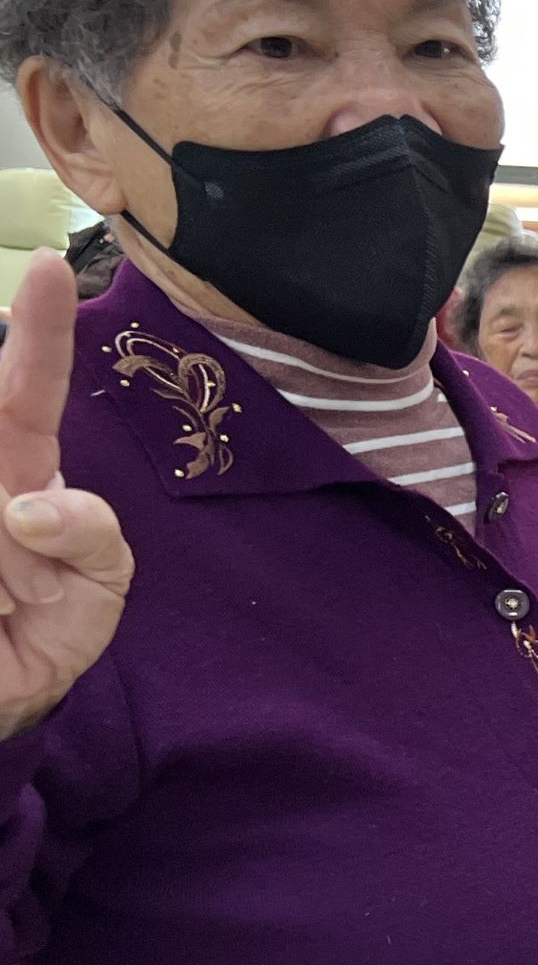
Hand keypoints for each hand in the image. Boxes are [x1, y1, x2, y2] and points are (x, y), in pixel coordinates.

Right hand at [0, 257, 130, 741]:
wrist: (1, 695)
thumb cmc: (47, 626)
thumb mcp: (100, 584)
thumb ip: (93, 538)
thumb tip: (29, 506)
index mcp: (18, 466)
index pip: (28, 386)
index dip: (40, 330)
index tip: (51, 269)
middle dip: (15, 507)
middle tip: (23, 587)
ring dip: (9, 569)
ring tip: (4, 607)